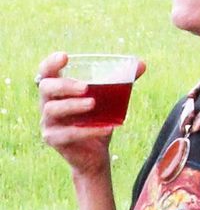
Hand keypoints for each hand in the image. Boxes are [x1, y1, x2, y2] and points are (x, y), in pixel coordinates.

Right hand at [38, 52, 145, 176]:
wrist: (95, 153)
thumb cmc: (98, 118)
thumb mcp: (109, 98)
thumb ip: (123, 80)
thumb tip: (142, 64)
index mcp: (58, 89)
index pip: (46, 72)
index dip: (51, 63)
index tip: (64, 56)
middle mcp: (48, 103)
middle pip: (46, 88)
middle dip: (65, 85)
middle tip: (86, 87)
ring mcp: (48, 122)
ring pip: (53, 110)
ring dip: (73, 106)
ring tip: (93, 103)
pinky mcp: (54, 140)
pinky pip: (69, 134)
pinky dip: (89, 130)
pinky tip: (108, 128)